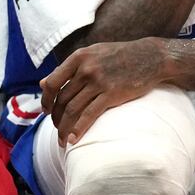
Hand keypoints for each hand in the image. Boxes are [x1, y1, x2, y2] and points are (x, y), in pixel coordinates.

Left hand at [40, 38, 174, 144]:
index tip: (46, 111)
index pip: (52, 83)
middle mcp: (86, 69)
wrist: (151, 56)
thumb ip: (69, 68)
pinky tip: (73, 140)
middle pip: (62, 99)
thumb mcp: (93, 54)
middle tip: (56, 129)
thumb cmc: (121, 56)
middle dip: (56, 118)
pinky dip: (78, 129)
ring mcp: (99, 81)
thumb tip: (42, 83)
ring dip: (64, 128)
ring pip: (72, 110)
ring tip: (62, 140)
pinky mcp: (112, 94)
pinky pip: (89, 115)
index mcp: (79, 57)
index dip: (46, 100)